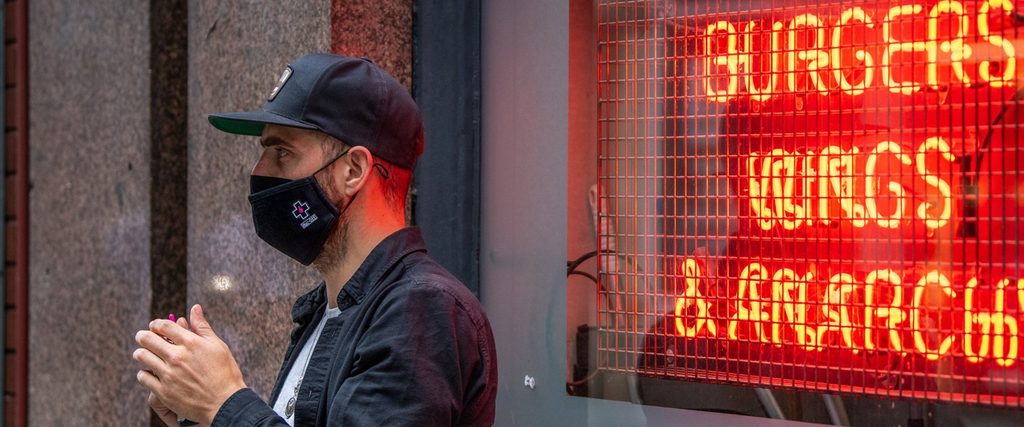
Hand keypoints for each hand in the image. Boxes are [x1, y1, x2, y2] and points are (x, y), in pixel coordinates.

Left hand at [134, 304, 245, 424]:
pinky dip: (144, 373)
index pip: (164, 326)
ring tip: (144, 355)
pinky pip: (143, 377)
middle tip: (143, 338)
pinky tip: (150, 373)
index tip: (154, 326)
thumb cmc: (225, 372)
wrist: (225, 403)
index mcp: (191, 343)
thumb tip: (195, 308)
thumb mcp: (218, 345)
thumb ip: (202, 326)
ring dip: (141, 353)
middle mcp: (177, 356)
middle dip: (143, 336)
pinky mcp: (164, 391)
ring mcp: (169, 374)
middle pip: (147, 339)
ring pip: (142, 357)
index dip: (156, 324)